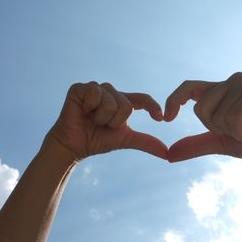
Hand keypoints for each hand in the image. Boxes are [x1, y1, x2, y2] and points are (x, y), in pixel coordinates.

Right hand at [44, 82, 167, 161]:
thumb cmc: (97, 141)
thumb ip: (146, 142)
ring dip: (102, 117)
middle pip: (126, 105)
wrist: (73, 146)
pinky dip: (90, 107)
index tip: (160, 118)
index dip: (152, 106)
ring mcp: (96, 88)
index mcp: (123, 102)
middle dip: (114, 122)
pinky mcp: (80, 88)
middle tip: (101, 125)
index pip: (143, 99)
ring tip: (90, 119)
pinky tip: (82, 111)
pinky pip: (95, 94)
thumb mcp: (125, 140)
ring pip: (111, 101)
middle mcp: (111, 92)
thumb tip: (167, 153)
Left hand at [165, 72, 241, 167]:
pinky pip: (231, 120)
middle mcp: (234, 80)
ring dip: (233, 132)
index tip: (166, 118)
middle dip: (217, 129)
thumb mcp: (222, 142)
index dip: (174, 100)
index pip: (189, 87)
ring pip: (215, 116)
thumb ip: (196, 144)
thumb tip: (168, 154)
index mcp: (224, 88)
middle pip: (200, 109)